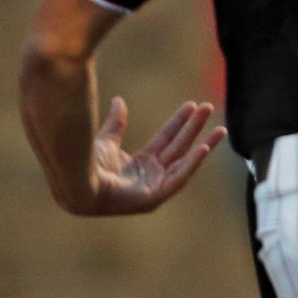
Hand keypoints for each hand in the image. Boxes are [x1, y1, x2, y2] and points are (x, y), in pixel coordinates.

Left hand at [86, 98, 225, 215]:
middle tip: (208, 108)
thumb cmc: (86, 166)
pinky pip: (177, 179)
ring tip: (220, 129)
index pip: (166, 139)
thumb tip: (119, 100)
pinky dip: (191, 164)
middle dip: (195, 127)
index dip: (179, 122)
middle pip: (179, 147)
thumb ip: (117, 123)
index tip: (192, 105)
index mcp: (141, 163)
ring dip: (203, 145)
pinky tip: (203, 148)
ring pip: (184, 162)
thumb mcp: (106, 140)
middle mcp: (151, 175)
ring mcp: (154, 187)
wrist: (77, 182)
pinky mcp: (154, 197)